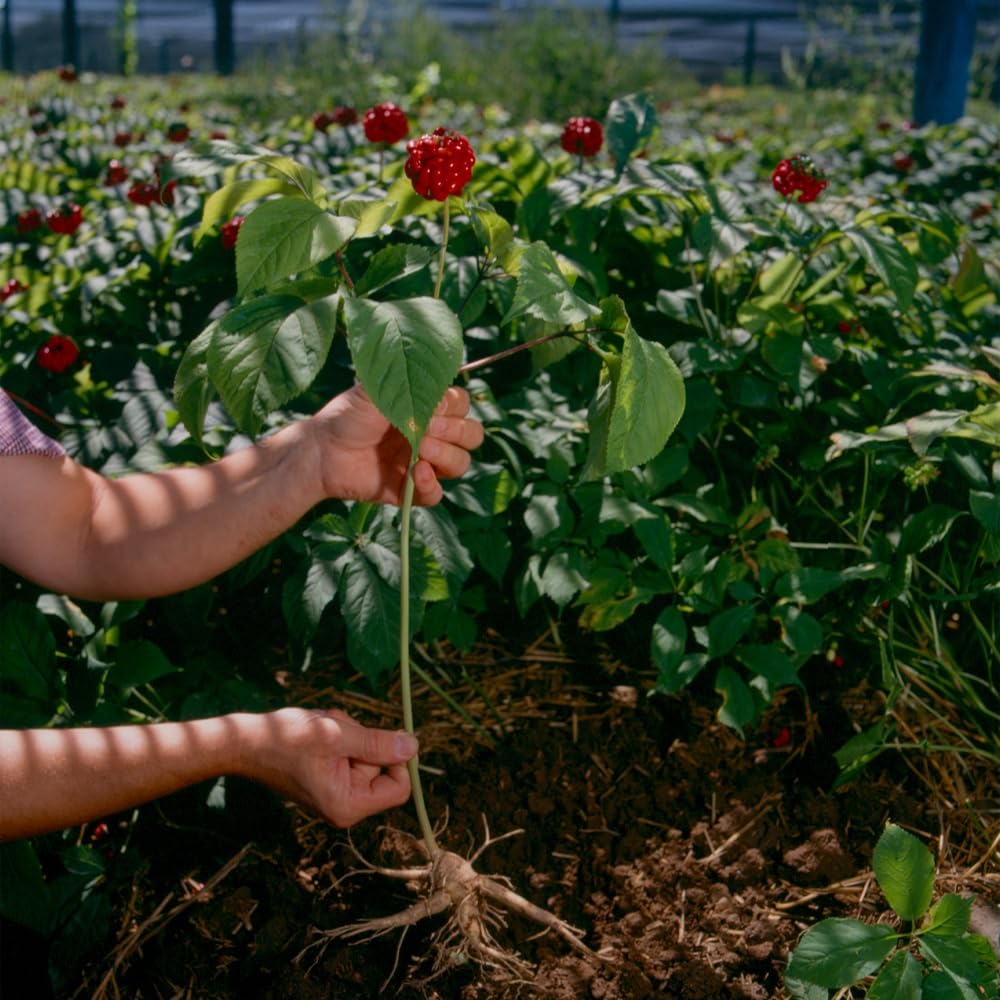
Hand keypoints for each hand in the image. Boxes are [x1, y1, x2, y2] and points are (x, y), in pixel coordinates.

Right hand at [240, 708, 417, 827]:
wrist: (244, 742)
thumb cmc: (286, 740)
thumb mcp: (337, 735)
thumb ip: (377, 743)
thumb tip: (414, 747)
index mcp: (348, 805)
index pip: (399, 788)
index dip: (397, 759)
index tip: (379, 736)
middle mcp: (344, 805)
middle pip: (381, 767)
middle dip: (363, 740)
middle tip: (334, 731)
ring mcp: (335, 792)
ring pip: (365, 754)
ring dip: (349, 733)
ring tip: (321, 731)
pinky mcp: (328, 778)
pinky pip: (349, 751)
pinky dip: (339, 736)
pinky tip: (316, 733)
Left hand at [308, 384, 483, 505]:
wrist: (322, 451)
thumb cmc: (347, 415)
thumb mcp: (378, 390)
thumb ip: (411, 388)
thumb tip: (442, 395)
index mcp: (427, 408)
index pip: (462, 405)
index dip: (455, 407)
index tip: (432, 406)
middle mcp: (431, 435)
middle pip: (471, 436)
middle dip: (458, 432)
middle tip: (429, 430)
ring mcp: (424, 463)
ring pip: (460, 464)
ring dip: (447, 456)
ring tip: (420, 451)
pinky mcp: (411, 490)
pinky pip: (436, 494)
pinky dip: (431, 484)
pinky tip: (415, 474)